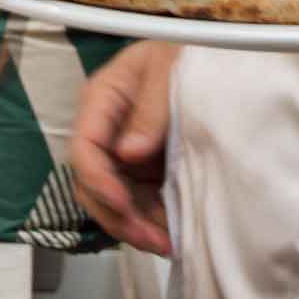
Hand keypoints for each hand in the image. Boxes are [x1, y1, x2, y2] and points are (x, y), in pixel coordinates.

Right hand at [70, 39, 178, 254]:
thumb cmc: (186, 54)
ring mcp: (122, 153)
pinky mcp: (143, 169)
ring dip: (136, 227)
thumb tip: (128, 153)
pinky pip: (137, 203)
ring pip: (113, 201)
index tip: (124, 203)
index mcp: (102, 99)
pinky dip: (150, 222)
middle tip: (154, 239)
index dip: (99, 180)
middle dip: (118, 216)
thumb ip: (151, 109)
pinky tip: (173, 236)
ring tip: (169, 245)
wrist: (213, 57)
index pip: (84, 147)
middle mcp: (106, 131)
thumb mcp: (169, 70)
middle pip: (91, 183)